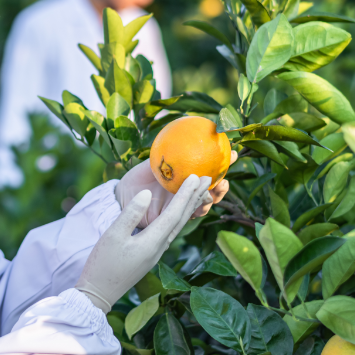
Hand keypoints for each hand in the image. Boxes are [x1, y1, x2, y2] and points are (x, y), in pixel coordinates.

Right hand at [75, 174, 212, 311]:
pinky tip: (179, 212)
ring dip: (189, 206)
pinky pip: (171, 231)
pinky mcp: (151, 255)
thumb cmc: (102, 264)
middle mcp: (160, 247)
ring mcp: (156, 252)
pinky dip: (179, 217)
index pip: (174, 213)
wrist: (99, 293)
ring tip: (199, 191)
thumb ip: (131, 213)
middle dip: (195, 197)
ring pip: (178, 225)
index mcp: (153, 241)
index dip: (185, 194)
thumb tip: (147, 193)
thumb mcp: (113, 235)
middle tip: (209, 179)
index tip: (196, 176)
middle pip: (182, 219)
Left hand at [114, 152, 235, 227]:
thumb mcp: (153, 163)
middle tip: (225, 178)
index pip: (210, 173)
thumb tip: (182, 132)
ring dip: (212, 198)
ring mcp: (181, 208)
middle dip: (222, 186)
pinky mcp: (173, 221)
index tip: (232, 153)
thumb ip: (168, 153)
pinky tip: (200, 201)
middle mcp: (187, 195)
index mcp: (186, 180)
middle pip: (212, 192)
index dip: (223, 164)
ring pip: (203, 205)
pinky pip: (188, 215)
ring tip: (215, 190)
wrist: (122, 197)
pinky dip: (197, 208)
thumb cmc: (138, 177)